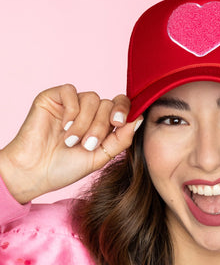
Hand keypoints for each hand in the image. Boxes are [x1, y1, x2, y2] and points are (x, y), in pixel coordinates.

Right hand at [0, 84, 141, 202]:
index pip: (121, 106)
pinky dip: (71, 110)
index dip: (124, 110)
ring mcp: (72, 104)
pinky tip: (63, 126)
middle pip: (108, 104)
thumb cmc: (66, 167)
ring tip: (71, 141)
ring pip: (92, 98)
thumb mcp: (101, 156)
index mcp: (103, 123)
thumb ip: (121, 139)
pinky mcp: (54, 98)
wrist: (35, 172)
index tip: (118, 123)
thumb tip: (139, 120)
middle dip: (100, 126)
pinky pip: (71, 92)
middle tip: (87, 144)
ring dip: (84, 123)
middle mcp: (89, 111)